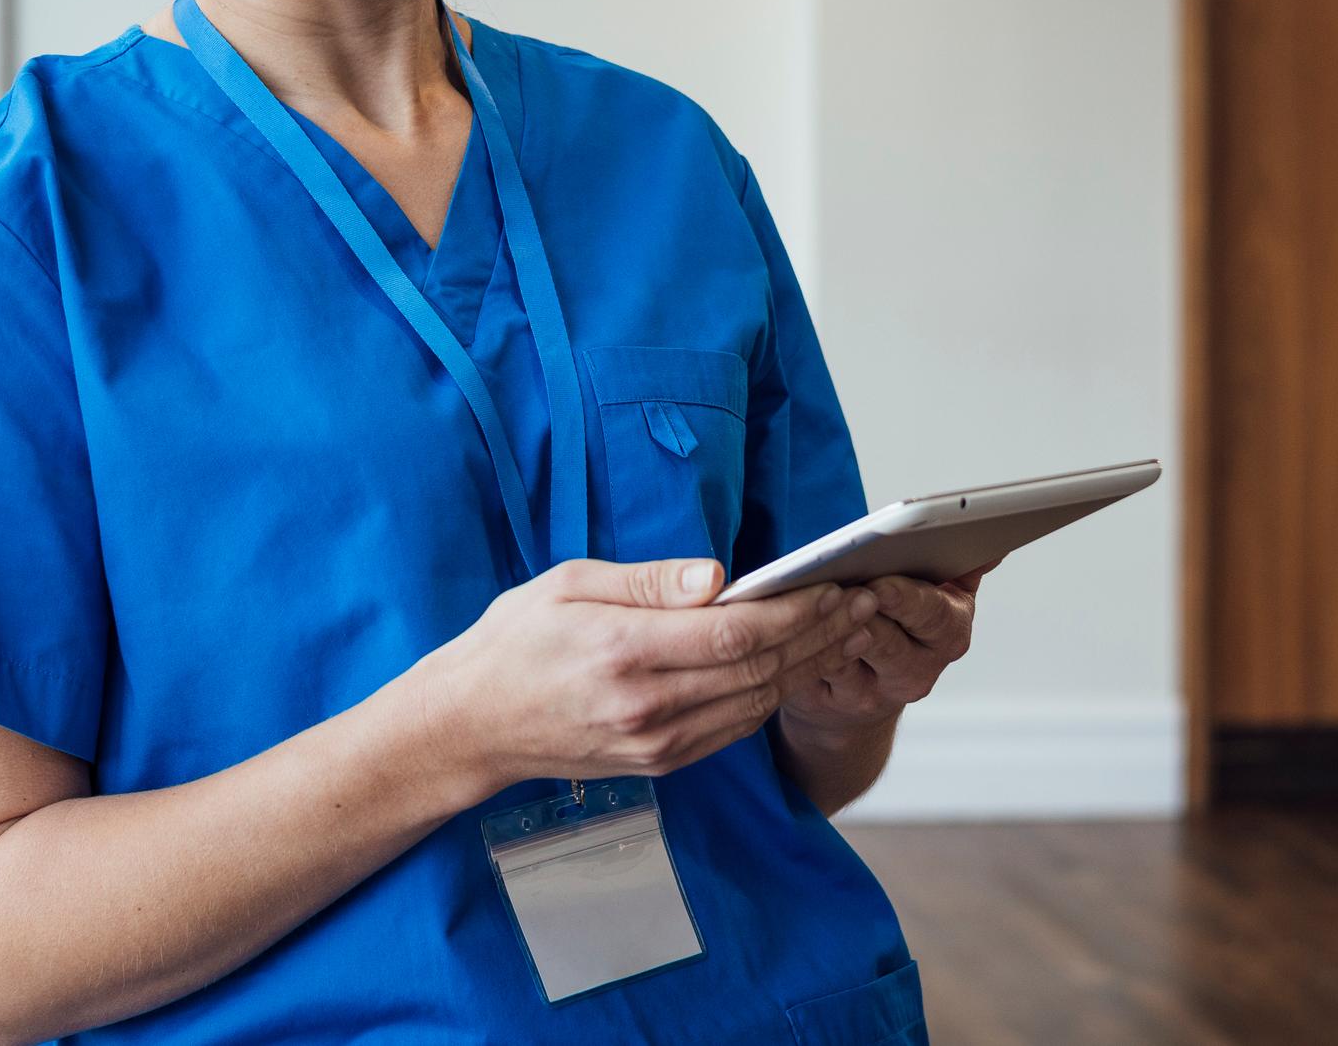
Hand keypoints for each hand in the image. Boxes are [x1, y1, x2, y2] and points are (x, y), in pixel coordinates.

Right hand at [404, 558, 878, 793]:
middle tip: (864, 600)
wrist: (472, 727)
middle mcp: (647, 707)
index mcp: (624, 653)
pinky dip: (774, 694)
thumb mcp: (567, 585)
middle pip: (760, 670)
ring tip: (846, 629)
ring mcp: (657, 743)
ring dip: (810, 665)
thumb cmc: (514, 642)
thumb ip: (648, 581)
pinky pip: (735, 727)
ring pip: (757, 703)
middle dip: (821, 633)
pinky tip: (796, 665)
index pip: (736, 634)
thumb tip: (718, 575)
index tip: (836, 584)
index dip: (796, 611)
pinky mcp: (661, 762)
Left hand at [779, 562, 990, 741]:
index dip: (906, 599)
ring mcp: (875, 694)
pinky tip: (788, 626)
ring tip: (812, 605)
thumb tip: (990, 539)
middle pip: (890, 644)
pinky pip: (814, 676)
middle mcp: (917, 671)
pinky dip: (800, 649)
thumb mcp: (937, 593)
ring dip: (828, 632)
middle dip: (865, 616)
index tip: (883, 583)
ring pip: (847, 660)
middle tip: (841, 593)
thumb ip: (959, 563)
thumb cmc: (900, 623)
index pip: (934, 615)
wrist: (864, 689)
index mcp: (948, 633)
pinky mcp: (833, 704)